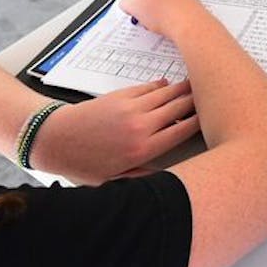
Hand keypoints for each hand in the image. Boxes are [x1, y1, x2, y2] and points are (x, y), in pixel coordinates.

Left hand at [33, 78, 199, 183]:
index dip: (200, 123)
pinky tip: (167, 85)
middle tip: (211, 97)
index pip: (181, 132)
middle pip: (179, 109)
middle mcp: (141, 126)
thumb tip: (168, 176)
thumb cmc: (83, 164)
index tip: (211, 119)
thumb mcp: (115, 181)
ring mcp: (131, 108)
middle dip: (196, 102)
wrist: (55, 139)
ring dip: (183, 89)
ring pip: (166, 94)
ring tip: (195, 86)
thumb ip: (144, 176)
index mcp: (143, 150)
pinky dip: (161, 86)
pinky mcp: (120, 96)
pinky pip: (148, 87)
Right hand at [119, 0, 204, 39]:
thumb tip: (128, 3)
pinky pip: (168, 13)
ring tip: (158, 23)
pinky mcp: (186, 8)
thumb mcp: (136, 7)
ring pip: (156, 4)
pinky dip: (164, 20)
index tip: (135, 5)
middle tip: (145, 15)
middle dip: (141, 5)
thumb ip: (125, 1)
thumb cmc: (169, 15)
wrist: (194, 29)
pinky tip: (167, 27)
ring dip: (152, 15)